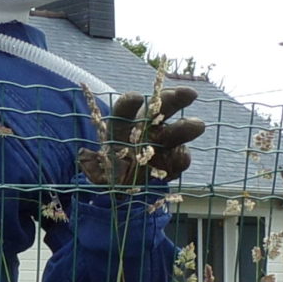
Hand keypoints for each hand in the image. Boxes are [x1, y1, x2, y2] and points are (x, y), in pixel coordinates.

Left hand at [79, 86, 203, 187]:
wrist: (122, 187)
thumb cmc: (108, 171)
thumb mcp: (94, 168)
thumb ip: (90, 164)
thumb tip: (84, 159)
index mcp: (122, 124)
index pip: (125, 109)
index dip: (129, 102)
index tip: (136, 98)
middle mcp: (144, 128)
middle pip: (160, 108)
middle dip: (174, 99)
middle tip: (189, 94)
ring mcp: (161, 144)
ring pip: (176, 130)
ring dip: (187, 126)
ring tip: (198, 126)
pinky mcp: (171, 162)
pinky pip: (179, 158)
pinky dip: (182, 158)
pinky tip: (181, 158)